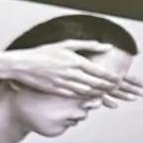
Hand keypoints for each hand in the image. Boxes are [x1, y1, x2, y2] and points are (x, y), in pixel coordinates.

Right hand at [0, 41, 129, 99]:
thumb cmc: (45, 52)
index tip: (118, 79)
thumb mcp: (66, 44)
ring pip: (88, 91)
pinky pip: (77, 96)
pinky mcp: (59, 91)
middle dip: (108, 87)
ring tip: (107, 93)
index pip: (99, 72)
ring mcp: (66, 84)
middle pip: (96, 84)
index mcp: (76, 61)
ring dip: (99, 93)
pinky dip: (87, 97)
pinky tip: (92, 97)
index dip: (111, 77)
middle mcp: (72, 74)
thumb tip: (107, 46)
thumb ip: (89, 45)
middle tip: (116, 88)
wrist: (23, 65)